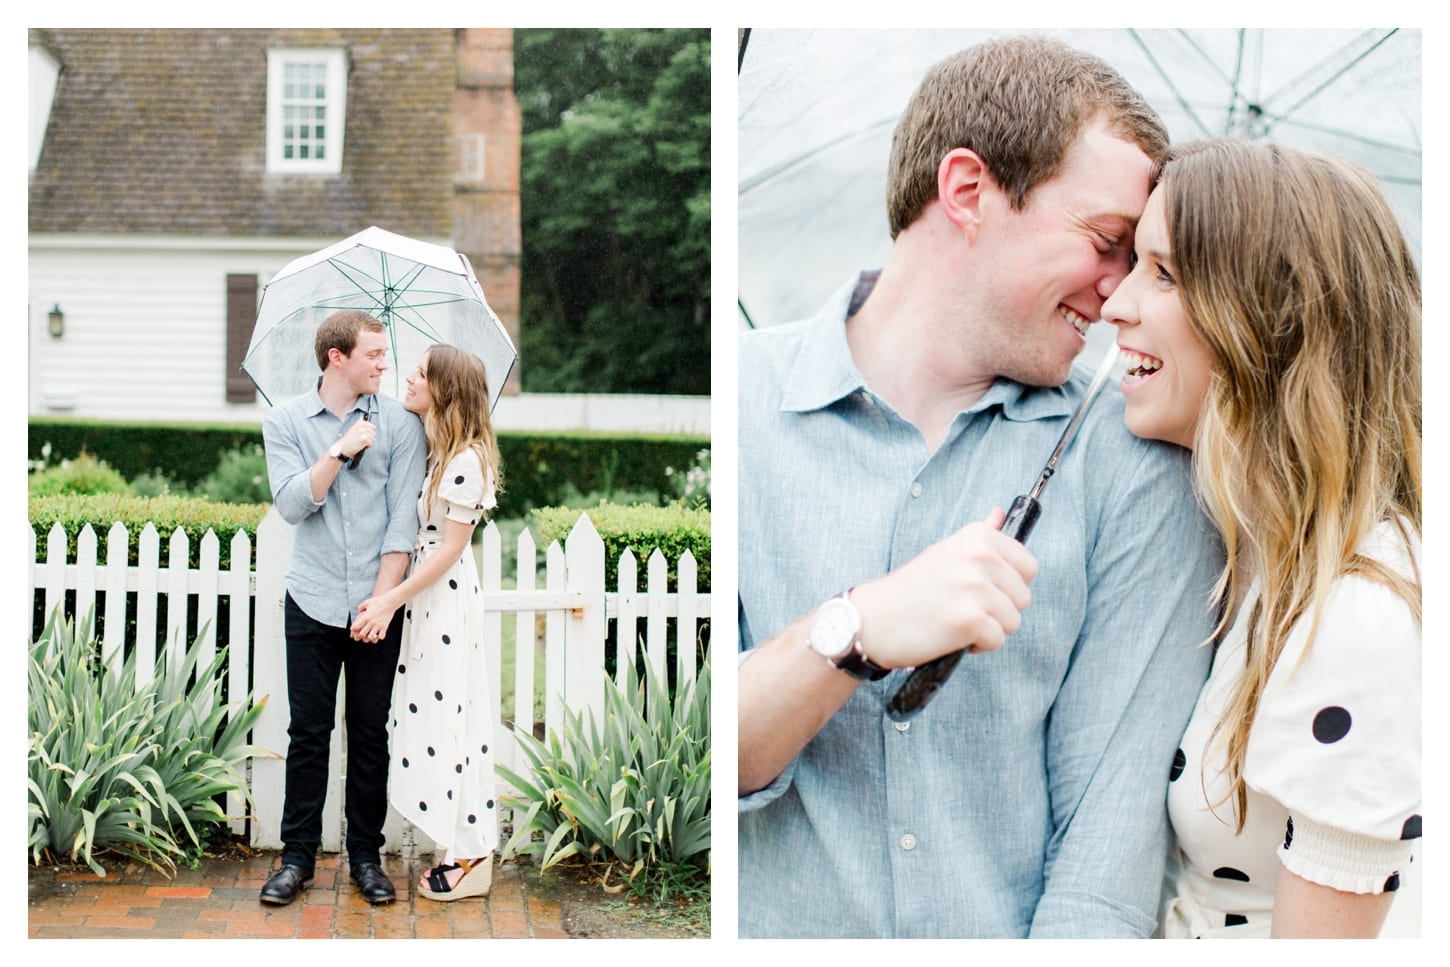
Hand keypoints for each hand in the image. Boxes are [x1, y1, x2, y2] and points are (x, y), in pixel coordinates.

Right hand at [338, 418, 377, 458]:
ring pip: (373, 439)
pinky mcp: (364, 438)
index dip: (371, 433)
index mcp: (360, 422)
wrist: (342, 447)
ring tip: (362, 443)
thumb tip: (362, 417)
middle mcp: (362, 426)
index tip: (366, 435)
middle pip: (374, 434)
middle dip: (370, 438)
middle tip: (363, 441)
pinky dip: (368, 446)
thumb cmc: (348, 440)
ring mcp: (363, 432)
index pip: (373, 427)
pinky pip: (371, 443)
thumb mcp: (353, 428)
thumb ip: (359, 423)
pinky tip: (362, 446)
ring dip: (369, 443)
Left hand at [350, 596, 396, 641]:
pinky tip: (379, 633)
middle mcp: (371, 622)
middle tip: (363, 632)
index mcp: (366, 617)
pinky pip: (381, 636)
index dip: (354, 628)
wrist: (390, 602)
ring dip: (370, 636)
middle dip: (361, 634)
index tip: (355, 628)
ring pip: (371, 637)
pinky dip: (379, 636)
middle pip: (362, 634)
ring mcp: (378, 625)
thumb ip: (360, 607)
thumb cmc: (378, 601)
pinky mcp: (385, 626)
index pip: (356, 627)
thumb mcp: (367, 602)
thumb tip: (359, 611)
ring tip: (371, 634)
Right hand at [849, 508, 1037, 668]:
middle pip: (1023, 597)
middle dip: (999, 609)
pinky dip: (978, 645)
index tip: (982, 589)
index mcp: (978, 537)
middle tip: (963, 607)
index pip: (1028, 567)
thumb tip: (1000, 514)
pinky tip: (952, 635)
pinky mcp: (970, 619)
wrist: (874, 618)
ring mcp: (975, 588)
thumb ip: (980, 535)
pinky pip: (997, 640)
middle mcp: (979, 557)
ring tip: (956, 620)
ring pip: (1013, 621)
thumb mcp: (945, 551)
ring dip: (989, 628)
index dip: (1009, 585)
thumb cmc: (911, 589)